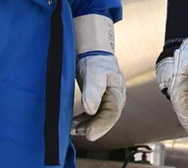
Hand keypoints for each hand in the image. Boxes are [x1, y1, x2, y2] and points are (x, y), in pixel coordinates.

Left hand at [74, 14, 125, 141]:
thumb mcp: (95, 74)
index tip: (88, 134)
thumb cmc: (96, 62)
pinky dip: (81, 121)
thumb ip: (93, 92)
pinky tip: (71, 124)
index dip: (101, 126)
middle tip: (75, 133)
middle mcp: (114, 101)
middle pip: (104, 120)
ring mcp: (105, 103)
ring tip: (70, 129)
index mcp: (117, 93)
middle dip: (91, 128)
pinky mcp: (96, 103)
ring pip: (96, 120)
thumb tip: (90, 110)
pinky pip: (90, 117)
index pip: (112, 114)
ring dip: (84, 126)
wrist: (92, 53)